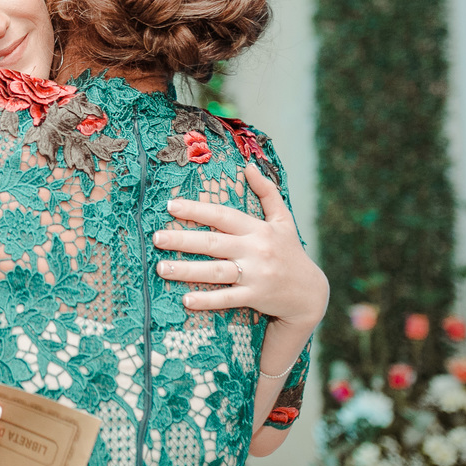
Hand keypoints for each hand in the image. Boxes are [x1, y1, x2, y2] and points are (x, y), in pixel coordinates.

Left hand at [152, 164, 327, 327]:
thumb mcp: (283, 220)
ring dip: (187, 270)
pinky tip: (186, 299)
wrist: (310, 293)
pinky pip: (228, 298)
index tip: (171, 206)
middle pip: (213, 243)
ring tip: (161, 268)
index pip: (223, 216)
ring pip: (216, 272)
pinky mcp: (255, 297)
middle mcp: (255, 250)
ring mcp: (255, 275)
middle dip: (183, 240)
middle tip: (156, 238)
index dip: (197, 210)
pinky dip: (207, 300)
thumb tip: (250, 166)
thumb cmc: (289, 252)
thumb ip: (267, 192)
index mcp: (258, 229)